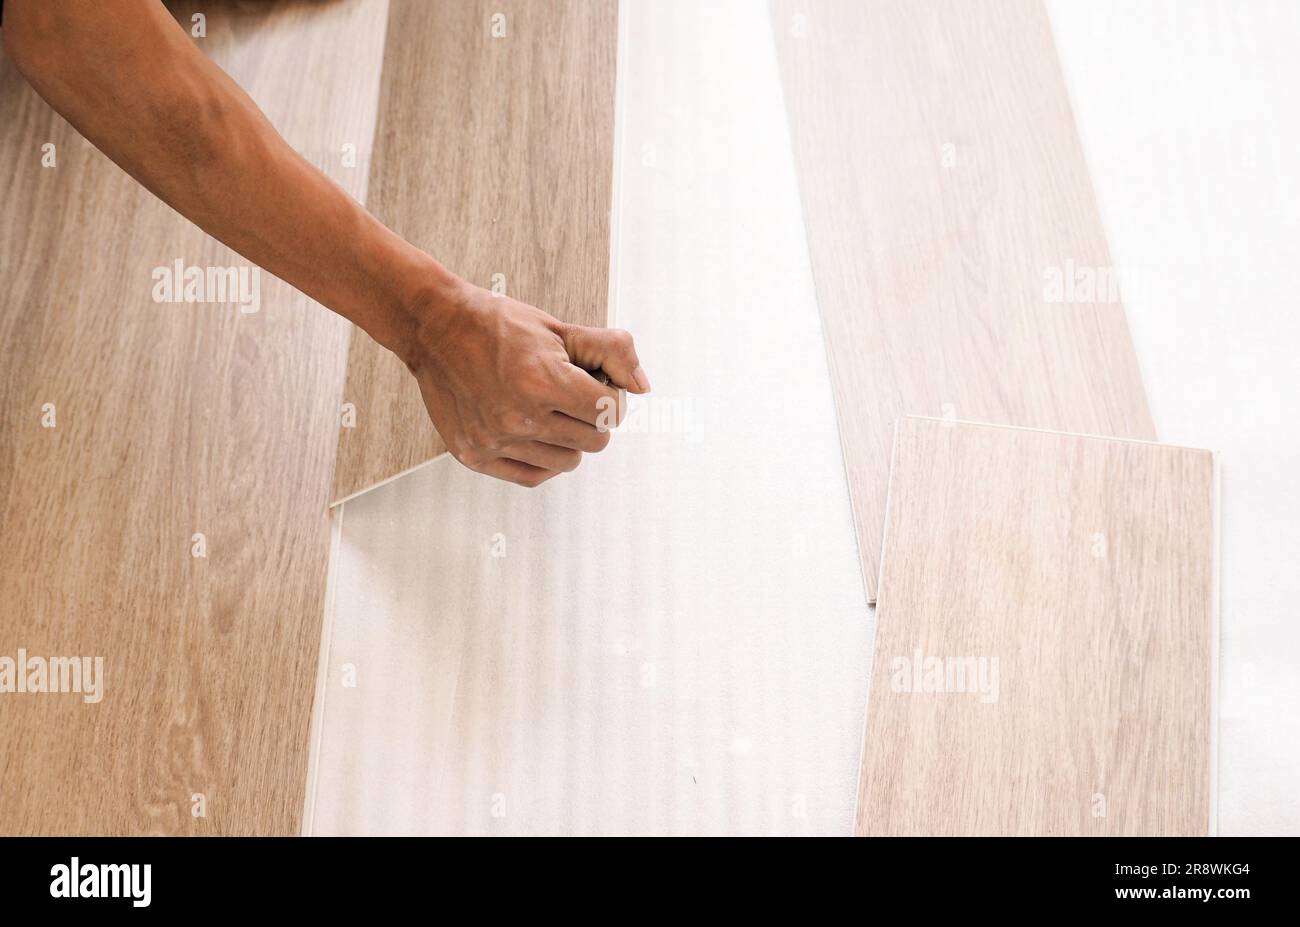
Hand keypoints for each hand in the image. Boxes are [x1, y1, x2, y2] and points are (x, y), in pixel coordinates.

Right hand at [401, 280, 650, 486]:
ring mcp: (494, 441)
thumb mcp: (561, 329)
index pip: (611, 412)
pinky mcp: (475, 456)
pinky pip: (534, 477)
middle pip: (595, 441)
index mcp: (543, 381)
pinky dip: (543, 459)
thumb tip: (642, 387)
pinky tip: (535, 432)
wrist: (435, 329)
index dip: (609, 395)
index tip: (593, 382)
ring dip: (567, 437)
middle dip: (591, 417)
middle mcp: (518, 417)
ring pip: (568, 461)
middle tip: (570, 395)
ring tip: (546, 409)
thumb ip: (611, 351)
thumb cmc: (501, 325)